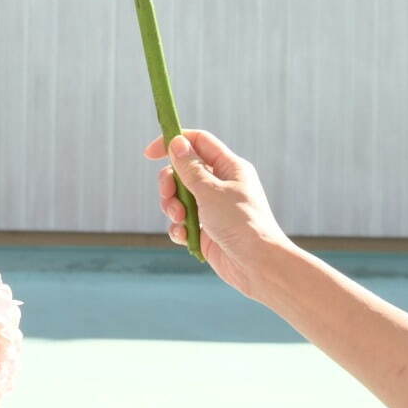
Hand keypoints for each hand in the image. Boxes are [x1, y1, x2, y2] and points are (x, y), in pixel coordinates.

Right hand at [144, 130, 292, 298]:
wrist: (257, 265)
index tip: (149, 154)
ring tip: (180, 219)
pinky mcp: (206, 229)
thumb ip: (189, 167)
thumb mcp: (210, 191)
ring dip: (172, 207)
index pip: (198, 142)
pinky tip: (184, 236)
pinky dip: (178, 227)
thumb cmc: (241, 223)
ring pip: (179, 197)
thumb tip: (177, 142)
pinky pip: (182, 221)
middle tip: (168, 195)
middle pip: (182, 171)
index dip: (174, 142)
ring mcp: (212, 208)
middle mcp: (220, 185)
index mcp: (229, 167)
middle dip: (169, 184)